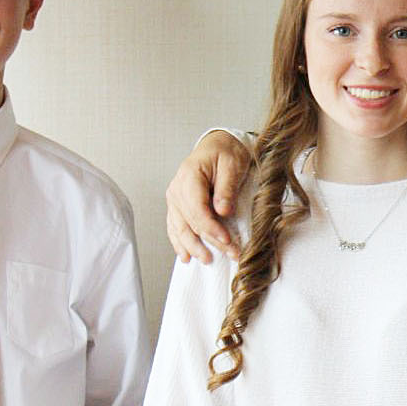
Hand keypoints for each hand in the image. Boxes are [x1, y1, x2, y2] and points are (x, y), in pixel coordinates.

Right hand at [166, 129, 252, 261]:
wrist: (217, 145)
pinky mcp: (176, 205)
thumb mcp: (232, 165)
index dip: (212, 228)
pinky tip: (185, 256)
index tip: (228, 241)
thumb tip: (222, 211)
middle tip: (231, 254)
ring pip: (180, 228)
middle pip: (191, 222)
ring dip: (193, 247)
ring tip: (207, 260)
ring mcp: (174, 198)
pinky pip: (174, 226)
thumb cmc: (225, 153)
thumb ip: (226, 188)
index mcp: (189, 176)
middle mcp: (176, 189)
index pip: (197, 209)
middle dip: (211, 242)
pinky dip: (179, 242)